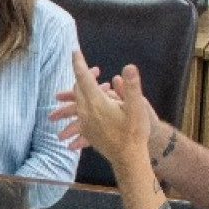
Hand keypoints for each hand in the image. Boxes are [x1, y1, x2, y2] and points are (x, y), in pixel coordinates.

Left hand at [61, 52, 154, 173]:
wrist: (129, 157)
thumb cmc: (135, 132)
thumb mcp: (137, 107)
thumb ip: (131, 87)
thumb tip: (128, 67)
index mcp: (97, 102)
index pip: (83, 77)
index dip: (78, 62)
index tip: (74, 50)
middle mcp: (87, 111)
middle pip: (78, 88)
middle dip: (81, 76)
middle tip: (90, 69)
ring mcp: (86, 122)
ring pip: (75, 102)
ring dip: (75, 93)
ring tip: (70, 91)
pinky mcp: (88, 131)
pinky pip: (78, 115)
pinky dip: (78, 108)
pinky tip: (81, 109)